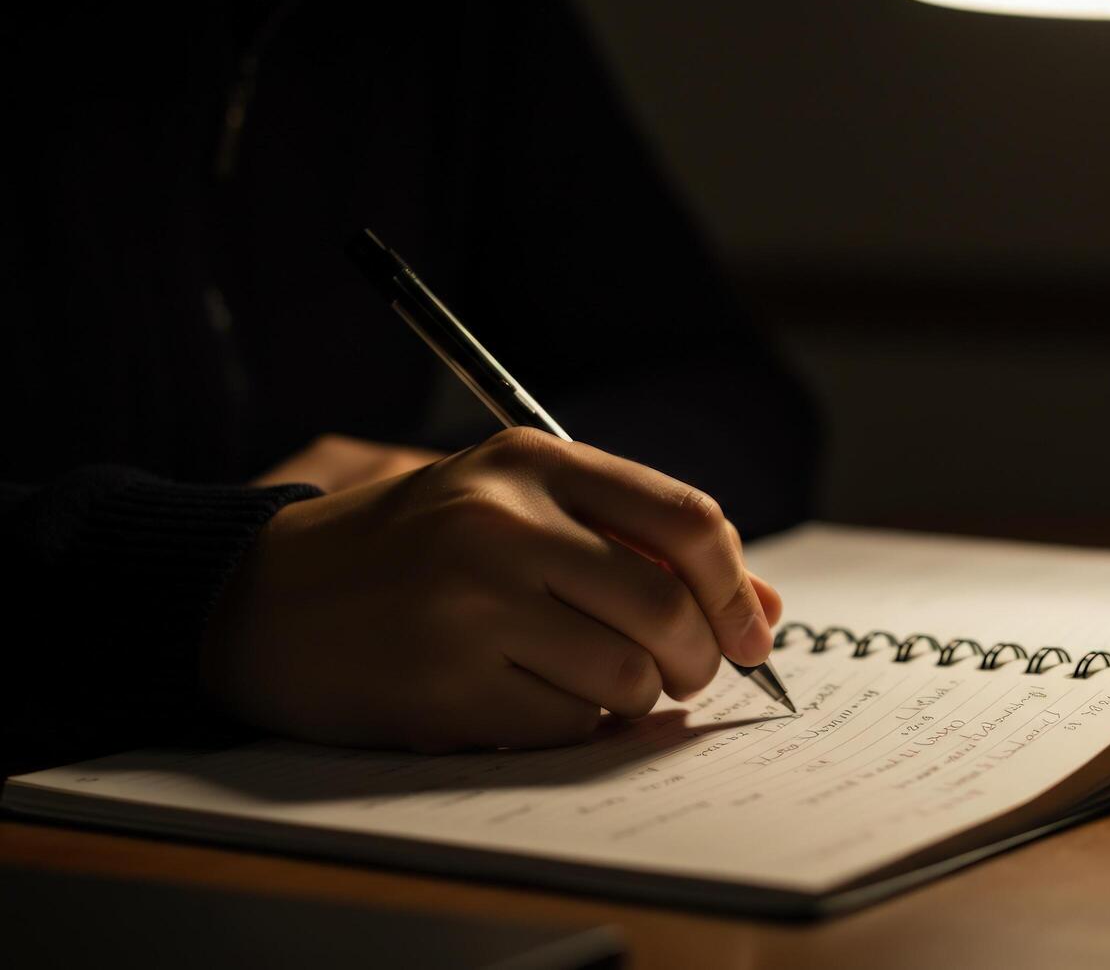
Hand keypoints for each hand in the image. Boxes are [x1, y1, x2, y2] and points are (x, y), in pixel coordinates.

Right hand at [205, 427, 783, 752]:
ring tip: (589, 681)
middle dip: (697, 660)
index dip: (738, 588)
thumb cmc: (414, 551)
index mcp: (531, 460)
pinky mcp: (445, 685)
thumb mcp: (523, 510)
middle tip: (678, 673)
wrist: (262, 597)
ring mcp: (470, 604)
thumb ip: (644, 547)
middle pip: (669, 610)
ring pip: (629, 679)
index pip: (687, 520)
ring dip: (631, 698)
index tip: (751, 635)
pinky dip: (569, 726)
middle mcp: (503, 522)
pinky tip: (524, 697)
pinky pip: (568, 726)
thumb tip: (768, 613)